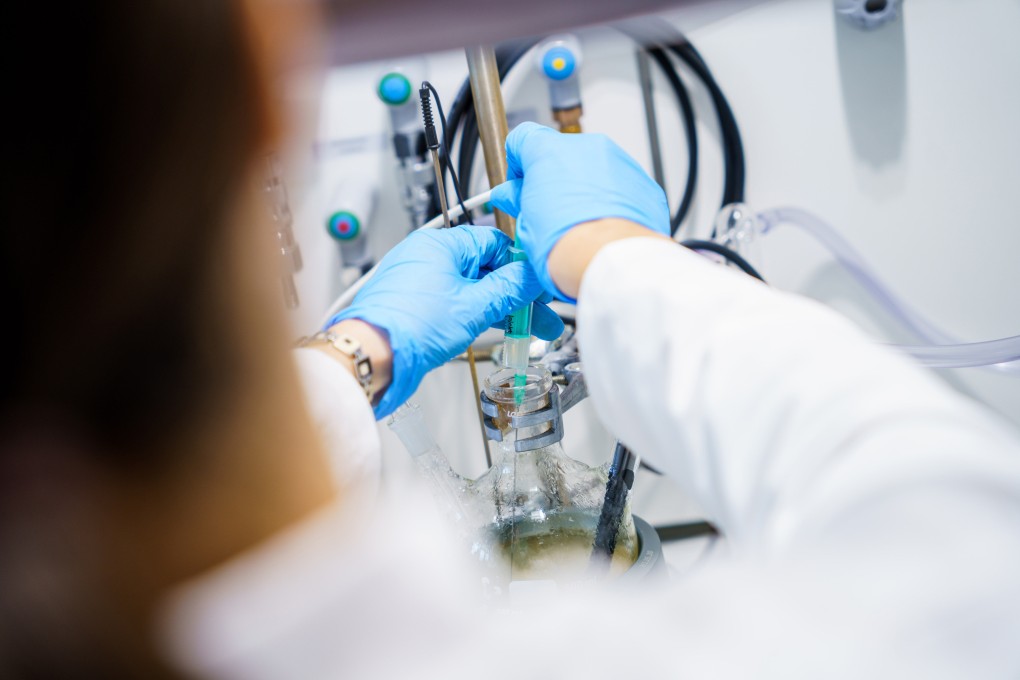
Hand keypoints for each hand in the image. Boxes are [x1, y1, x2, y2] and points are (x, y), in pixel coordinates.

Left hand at [327, 225, 563, 417]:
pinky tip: (495, 329)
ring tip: (525, 329)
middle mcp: (428, 256)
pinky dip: (476, 314)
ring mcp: (421, 281)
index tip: (538, 285)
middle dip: (514, 293)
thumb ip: (509, 289)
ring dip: (498, 307)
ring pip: (471, 288)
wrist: (371, 356)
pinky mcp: (416, 305)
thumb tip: (532, 275)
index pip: (494, 242)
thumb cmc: (410, 326)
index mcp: (441, 244)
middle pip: (484, 267)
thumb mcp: (474, 306)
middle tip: (539, 315)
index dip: (520, 265)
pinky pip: (455, 302)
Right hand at [490, 122, 670, 299]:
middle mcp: (585, 147)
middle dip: (553, 181)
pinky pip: (620, 186)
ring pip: (593, 169)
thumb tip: (508, 195)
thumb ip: (517, 200)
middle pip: (561, 155)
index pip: (523, 139)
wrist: (612, 260)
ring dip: (583, 190)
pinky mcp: (641, 182)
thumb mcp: (526, 224)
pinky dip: (611, 201)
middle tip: (550, 215)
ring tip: (580, 225)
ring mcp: (617, 161)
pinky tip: (603, 228)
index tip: (520, 187)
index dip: (518, 165)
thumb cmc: (569, 245)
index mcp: (548, 151)